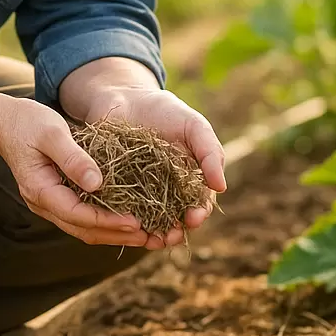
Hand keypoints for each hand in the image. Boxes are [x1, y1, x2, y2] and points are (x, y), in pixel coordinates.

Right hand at [0, 95, 152, 246]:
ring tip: (145, 234)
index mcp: (40, 190)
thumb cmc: (28, 122)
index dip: (107, 221)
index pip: (77, 215)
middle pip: (83, 230)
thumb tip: (98, 183)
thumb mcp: (51, 132)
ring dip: (113, 233)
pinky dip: (105, 220)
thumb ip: (73, 157)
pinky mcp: (57, 197)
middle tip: (149, 236)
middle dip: (116, 235)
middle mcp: (44, 204)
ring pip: (84, 228)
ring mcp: (49, 203)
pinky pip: (83, 216)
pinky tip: (126, 217)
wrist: (5, 122)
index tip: (135, 222)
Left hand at [83, 86, 226, 249]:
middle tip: (168, 237)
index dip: (197, 214)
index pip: (197, 203)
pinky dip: (122, 219)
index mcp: (188, 178)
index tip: (192, 218)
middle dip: (173, 231)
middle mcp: (165, 190)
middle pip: (173, 218)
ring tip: (148, 239)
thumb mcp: (193, 125)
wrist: (123, 96)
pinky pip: (119, 209)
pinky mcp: (114, 187)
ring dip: (150, 233)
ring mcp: (139, 191)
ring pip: (147, 219)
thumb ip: (210, 152)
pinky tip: (122, 225)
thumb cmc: (163, 110)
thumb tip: (221, 187)